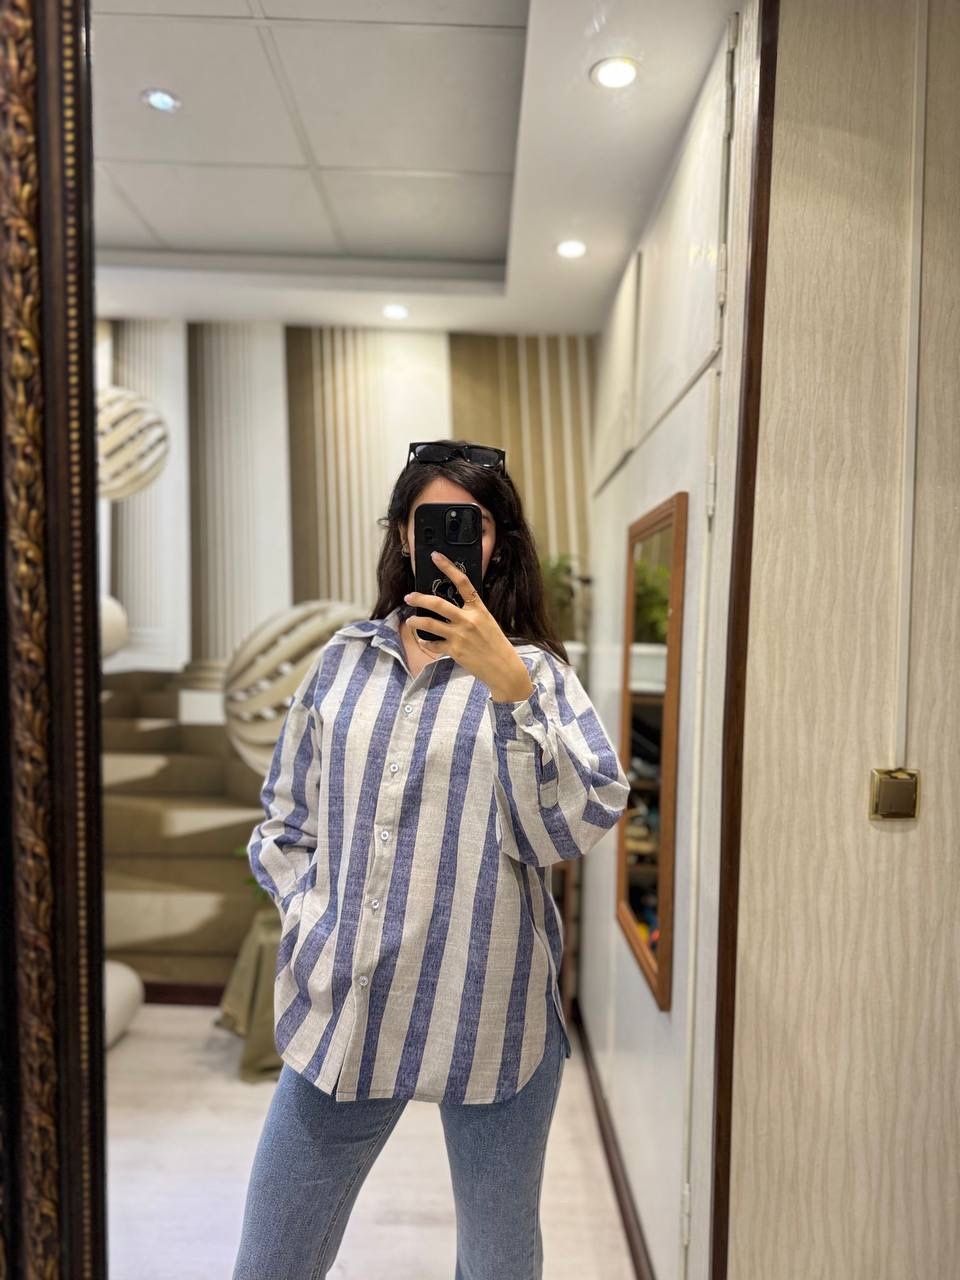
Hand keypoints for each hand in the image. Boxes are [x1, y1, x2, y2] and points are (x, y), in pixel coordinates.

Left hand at [403, 551, 534, 701]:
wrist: (504, 668)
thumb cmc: (496, 644)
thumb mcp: (487, 622)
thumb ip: (471, 612)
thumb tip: (451, 605)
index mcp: (479, 609)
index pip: (462, 582)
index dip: (448, 567)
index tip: (435, 556)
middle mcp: (468, 620)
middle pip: (438, 604)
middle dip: (419, 598)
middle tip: (409, 596)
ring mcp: (460, 635)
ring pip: (430, 624)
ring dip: (415, 621)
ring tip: (409, 620)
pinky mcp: (454, 651)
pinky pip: (433, 644)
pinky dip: (425, 642)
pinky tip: (422, 640)